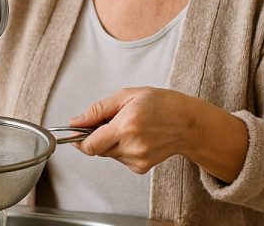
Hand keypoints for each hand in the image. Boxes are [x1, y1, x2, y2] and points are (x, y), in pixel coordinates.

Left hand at [69, 87, 196, 173]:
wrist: (188, 123)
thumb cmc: (161, 104)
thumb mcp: (127, 95)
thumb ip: (98, 109)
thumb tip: (75, 122)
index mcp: (126, 126)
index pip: (90, 145)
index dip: (78, 139)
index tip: (75, 132)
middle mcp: (131, 146)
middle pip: (97, 150)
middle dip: (97, 136)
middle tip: (112, 120)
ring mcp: (137, 159)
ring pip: (108, 154)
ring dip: (111, 141)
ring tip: (129, 126)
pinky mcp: (141, 167)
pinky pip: (120, 158)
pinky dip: (122, 148)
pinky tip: (137, 137)